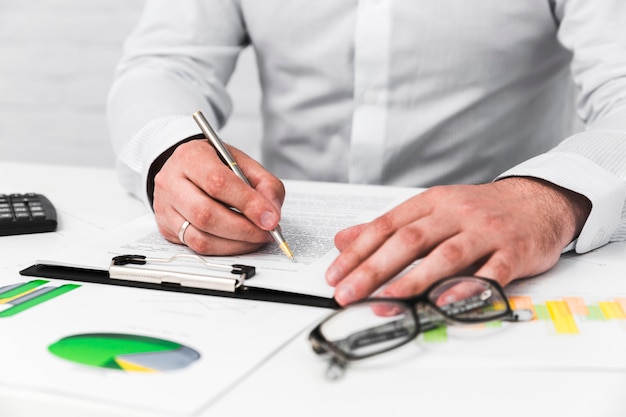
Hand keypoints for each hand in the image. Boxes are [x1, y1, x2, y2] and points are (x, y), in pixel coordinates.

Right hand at [152, 140, 284, 254]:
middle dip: (244, 229)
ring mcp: (165, 207)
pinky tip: (240, 241)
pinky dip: (225, 248)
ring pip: (200, 237)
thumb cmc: (215, 165)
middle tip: (268, 232)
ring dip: (236, 243)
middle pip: (206, 214)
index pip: (218, 183)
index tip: (271, 218)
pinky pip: (197, 247)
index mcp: (191, 156)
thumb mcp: (242, 163)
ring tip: (257, 237)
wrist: (185, 169)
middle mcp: (171, 181)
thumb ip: (264, 183)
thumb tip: (272, 213)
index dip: (248, 204)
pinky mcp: (167, 228)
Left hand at [326, 177, 590, 305]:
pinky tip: (444, 302)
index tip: (335, 275)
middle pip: (409, 240)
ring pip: (446, 255)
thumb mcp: (432, 209)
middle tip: (348, 292)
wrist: (539, 200)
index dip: (357, 252)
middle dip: (374, 269)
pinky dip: (466, 289)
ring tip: (387, 299)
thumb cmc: (480, 210)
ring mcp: (486, 232)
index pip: (386, 226)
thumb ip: (389, 227)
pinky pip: (490, 273)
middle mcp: (456, 213)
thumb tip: (344, 239)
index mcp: (432, 203)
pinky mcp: (513, 252)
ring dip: (414, 280)